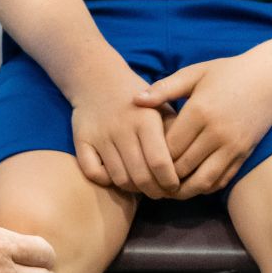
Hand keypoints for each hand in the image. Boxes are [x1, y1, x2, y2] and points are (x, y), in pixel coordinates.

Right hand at [72, 60, 181, 198]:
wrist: (99, 78)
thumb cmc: (140, 100)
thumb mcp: (162, 108)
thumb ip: (175, 133)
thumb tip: (189, 166)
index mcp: (146, 120)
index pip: (160, 163)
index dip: (170, 182)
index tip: (176, 186)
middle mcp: (122, 128)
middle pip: (140, 176)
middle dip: (155, 191)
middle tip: (162, 193)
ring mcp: (100, 135)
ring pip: (118, 178)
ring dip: (133, 189)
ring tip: (143, 187)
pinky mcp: (82, 139)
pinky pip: (92, 172)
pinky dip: (105, 180)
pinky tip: (117, 176)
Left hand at [139, 54, 271, 198]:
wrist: (271, 77)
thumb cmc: (227, 72)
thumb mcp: (194, 73)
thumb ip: (163, 88)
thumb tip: (136, 101)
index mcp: (199, 111)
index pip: (168, 147)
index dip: (152, 158)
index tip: (141, 161)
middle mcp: (216, 133)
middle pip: (182, 167)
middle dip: (164, 177)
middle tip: (148, 181)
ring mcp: (232, 146)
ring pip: (202, 180)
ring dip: (183, 190)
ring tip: (169, 190)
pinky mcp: (244, 154)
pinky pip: (222, 180)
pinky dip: (205, 187)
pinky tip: (192, 185)